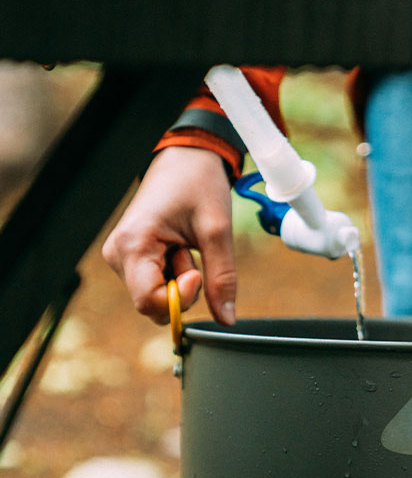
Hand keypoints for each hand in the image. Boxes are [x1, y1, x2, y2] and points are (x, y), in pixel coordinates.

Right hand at [102, 146, 236, 324]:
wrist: (185, 158)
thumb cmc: (197, 184)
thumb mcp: (217, 231)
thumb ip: (222, 278)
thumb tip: (227, 319)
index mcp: (132, 244)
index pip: (148, 302)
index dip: (180, 298)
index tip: (198, 272)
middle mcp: (118, 254)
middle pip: (152, 305)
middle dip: (182, 290)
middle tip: (192, 253)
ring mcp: (122, 258)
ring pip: (156, 297)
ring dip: (180, 280)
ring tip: (185, 244)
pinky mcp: (131, 259)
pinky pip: (156, 285)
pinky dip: (175, 275)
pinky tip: (179, 248)